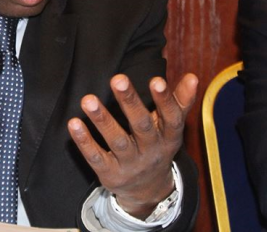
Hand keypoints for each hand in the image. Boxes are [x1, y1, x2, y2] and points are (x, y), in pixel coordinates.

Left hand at [67, 73, 197, 218]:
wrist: (147, 190)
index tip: (156, 80)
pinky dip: (84, 141)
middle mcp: (151, 151)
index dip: (165, 100)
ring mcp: (130, 164)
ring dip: (102, 119)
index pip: (171, 118)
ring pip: (117, 141)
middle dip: (129, 102)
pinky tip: (73, 123)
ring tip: (88, 99)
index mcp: (169, 137)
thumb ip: (180, 101)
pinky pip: (96, 157)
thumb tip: (193, 76)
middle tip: (117, 78)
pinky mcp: (110, 174)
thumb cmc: (157, 146)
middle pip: (142, 126)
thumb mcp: (171, 128)